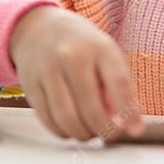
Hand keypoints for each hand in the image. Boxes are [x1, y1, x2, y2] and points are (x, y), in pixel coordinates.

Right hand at [9, 4, 144, 141]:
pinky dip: (62, 131)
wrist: (38, 28)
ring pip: (66, 118)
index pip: (118, 83)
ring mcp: (48, 70)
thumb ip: (119, 85)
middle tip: (109, 135)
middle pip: (90, 107)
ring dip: (82, 134)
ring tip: (90, 133)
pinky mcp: (29, 84)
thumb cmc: (81, 45)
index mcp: (99, 47)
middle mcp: (72, 57)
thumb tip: (129, 123)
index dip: (128, 111)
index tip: (134, 130)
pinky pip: (47, 118)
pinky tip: (71, 129)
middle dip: (104, 130)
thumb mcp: (106, 53)